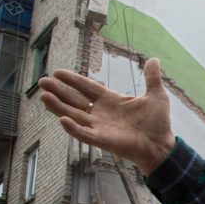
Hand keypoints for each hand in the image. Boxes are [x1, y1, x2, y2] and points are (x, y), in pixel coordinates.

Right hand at [39, 58, 174, 174]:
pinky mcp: (103, 140)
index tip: (57, 72)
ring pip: (74, 115)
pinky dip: (73, 128)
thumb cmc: (158, 123)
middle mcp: (101, 113)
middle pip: (75, 100)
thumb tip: (154, 59)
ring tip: (44, 96)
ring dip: (58, 107)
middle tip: (42, 81)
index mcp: (111, 100)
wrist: (162, 145)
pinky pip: (84, 134)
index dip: (73, 80)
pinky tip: (62, 119)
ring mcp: (100, 127)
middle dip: (59, 91)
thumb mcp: (156, 96)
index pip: (87, 87)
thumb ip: (151, 78)